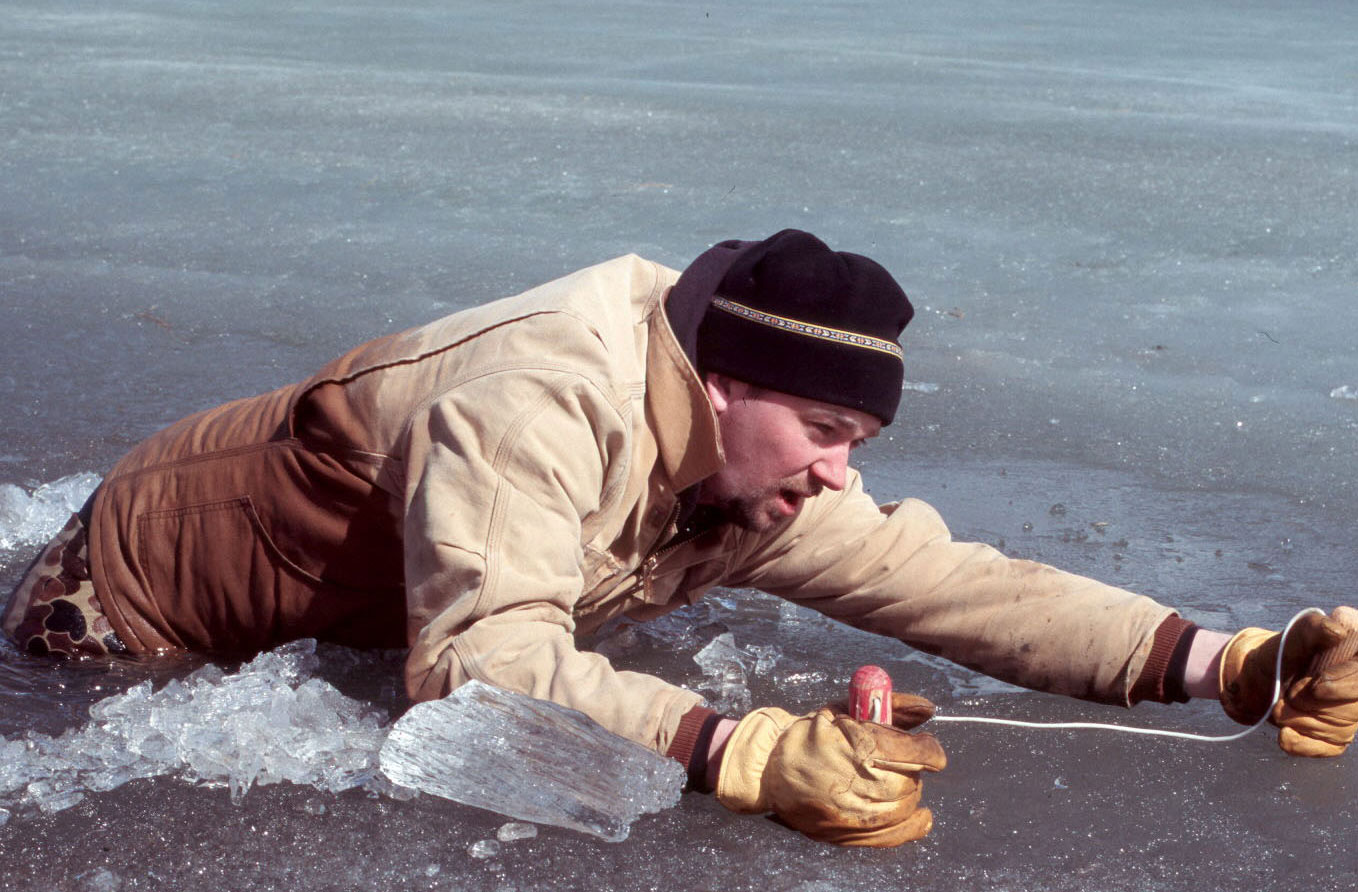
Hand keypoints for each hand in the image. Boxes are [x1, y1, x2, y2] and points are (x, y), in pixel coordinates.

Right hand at [715, 692, 945, 845]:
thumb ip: (889, 707)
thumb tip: (929, 708)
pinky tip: (921, 815)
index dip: (929, 749)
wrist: (769, 769)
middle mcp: (861, 784)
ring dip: (909, 790)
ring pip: (907, 805)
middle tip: (903, 760)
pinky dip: (915, 824)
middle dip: (914, 767)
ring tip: (893, 779)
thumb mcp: (844, 710)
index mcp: (859, 747)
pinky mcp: (850, 834)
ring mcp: (856, 814)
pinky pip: (897, 834)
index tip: (928, 746)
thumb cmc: (809, 735)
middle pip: (913, 779)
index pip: (917, 753)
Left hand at [1218, 607, 1357, 756]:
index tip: (1317, 685)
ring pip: (1341, 729)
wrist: (1261, 677)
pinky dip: (1304, 743)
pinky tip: (1285, 735)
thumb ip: (1312, 629)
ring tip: (1279, 706)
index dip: (1346, 684)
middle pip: (1356, 708)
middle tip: (1289, 695)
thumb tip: (1337, 631)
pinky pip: (1329, 747)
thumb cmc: (1282, 652)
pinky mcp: (1338, 734)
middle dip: (1315, 704)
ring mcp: (1352, 712)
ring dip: (1302, 720)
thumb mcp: (1293, 635)